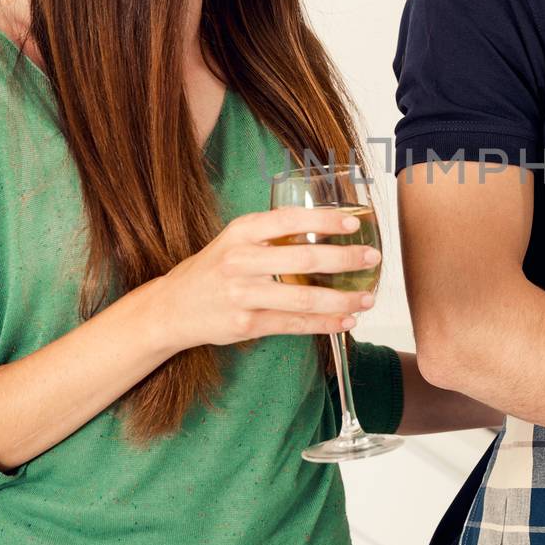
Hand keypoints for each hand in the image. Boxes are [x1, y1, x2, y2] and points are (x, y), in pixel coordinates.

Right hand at [149, 207, 379, 354]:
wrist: (172, 307)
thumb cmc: (213, 268)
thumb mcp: (235, 240)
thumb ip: (272, 234)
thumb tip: (326, 228)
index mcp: (241, 232)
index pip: (289, 220)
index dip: (324, 220)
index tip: (354, 223)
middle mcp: (241, 261)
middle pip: (303, 260)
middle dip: (344, 259)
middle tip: (372, 258)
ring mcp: (243, 295)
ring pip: (303, 298)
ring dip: (342, 299)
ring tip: (368, 297)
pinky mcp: (246, 324)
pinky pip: (294, 324)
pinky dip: (325, 324)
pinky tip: (346, 321)